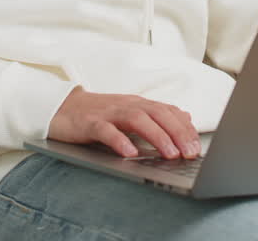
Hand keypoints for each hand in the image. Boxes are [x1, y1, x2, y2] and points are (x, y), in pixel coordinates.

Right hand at [48, 87, 200, 158]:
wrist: (61, 108)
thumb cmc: (98, 114)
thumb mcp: (130, 113)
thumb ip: (157, 115)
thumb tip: (185, 117)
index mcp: (138, 104)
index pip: (168, 112)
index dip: (185, 128)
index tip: (197, 146)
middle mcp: (126, 105)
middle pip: (157, 114)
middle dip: (177, 133)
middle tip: (190, 153)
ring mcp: (108, 113)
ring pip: (137, 120)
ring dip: (157, 136)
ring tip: (170, 154)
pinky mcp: (90, 123)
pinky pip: (106, 130)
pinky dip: (120, 141)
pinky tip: (130, 153)